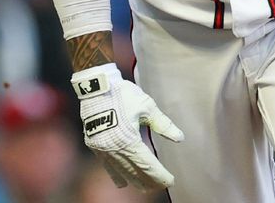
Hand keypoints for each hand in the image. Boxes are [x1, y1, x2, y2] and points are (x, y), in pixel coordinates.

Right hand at [71, 63, 183, 190]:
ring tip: (147, 186)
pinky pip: (107, 167)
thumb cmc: (123, 94)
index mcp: (129, 140)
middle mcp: (115, 149)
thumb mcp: (147, 106)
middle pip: (135, 173)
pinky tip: (124, 182)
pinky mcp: (95, 147)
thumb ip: (163, 124)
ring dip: (135, 180)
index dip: (160, 176)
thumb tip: (179, 138)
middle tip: (161, 185)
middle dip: (149, 181)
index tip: (170, 181)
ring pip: (121, 172)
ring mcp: (103, 150)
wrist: (96, 88)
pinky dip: (117, 175)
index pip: (148, 165)